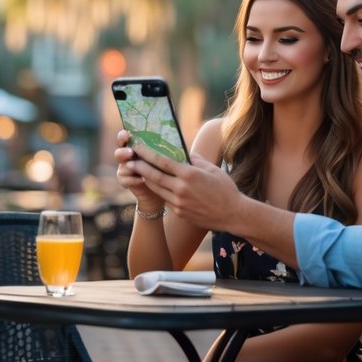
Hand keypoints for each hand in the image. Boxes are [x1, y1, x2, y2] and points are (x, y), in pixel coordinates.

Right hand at [113, 130, 163, 211]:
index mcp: (137, 145)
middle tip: (131, 153)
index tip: (126, 135)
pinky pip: (123, 180)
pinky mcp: (127, 181)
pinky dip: (131, 180)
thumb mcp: (166, 156)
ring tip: (138, 169)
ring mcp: (127, 169)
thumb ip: (162, 148)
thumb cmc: (168, 168)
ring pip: (121, 167)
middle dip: (123, 152)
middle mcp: (129, 156)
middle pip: (119, 153)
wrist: (166, 189)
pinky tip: (141, 180)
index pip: (125, 138)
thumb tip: (169, 136)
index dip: (123, 136)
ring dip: (128, 167)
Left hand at [126, 141, 243, 231]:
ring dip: (146, 180)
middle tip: (129, 160)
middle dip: (140, 167)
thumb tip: (182, 151)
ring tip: (138, 171)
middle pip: (154, 176)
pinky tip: (155, 185)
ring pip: (156, 189)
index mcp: (190, 174)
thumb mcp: (212, 169)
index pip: (163, 162)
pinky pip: (165, 199)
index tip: (138, 148)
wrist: (233, 214)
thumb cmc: (225, 189)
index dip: (148, 154)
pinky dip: (159, 191)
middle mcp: (182, 189)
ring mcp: (179, 203)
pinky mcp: (179, 212)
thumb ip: (195, 159)